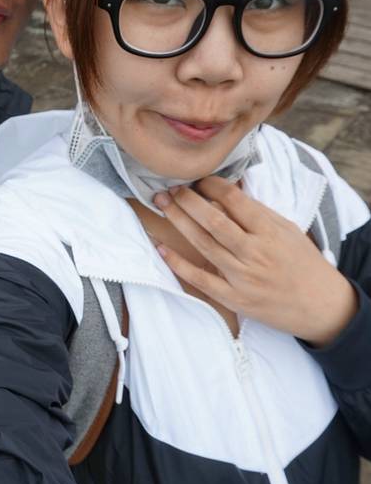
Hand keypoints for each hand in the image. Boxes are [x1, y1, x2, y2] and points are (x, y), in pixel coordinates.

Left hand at [153, 176, 356, 346]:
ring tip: (162, 204)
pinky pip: (200, 279)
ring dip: (179, 221)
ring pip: (203, 244)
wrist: (320, 305)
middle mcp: (255, 252)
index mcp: (270, 231)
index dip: (212, 185)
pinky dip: (178, 263)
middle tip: (170, 187)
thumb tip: (227, 190)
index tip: (197, 178)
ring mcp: (243, 277)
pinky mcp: (235, 299)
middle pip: (213, 220)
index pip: (234, 200)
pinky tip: (161, 247)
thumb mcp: (287, 229)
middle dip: (188, 200)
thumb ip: (257, 212)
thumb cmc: (302, 262)